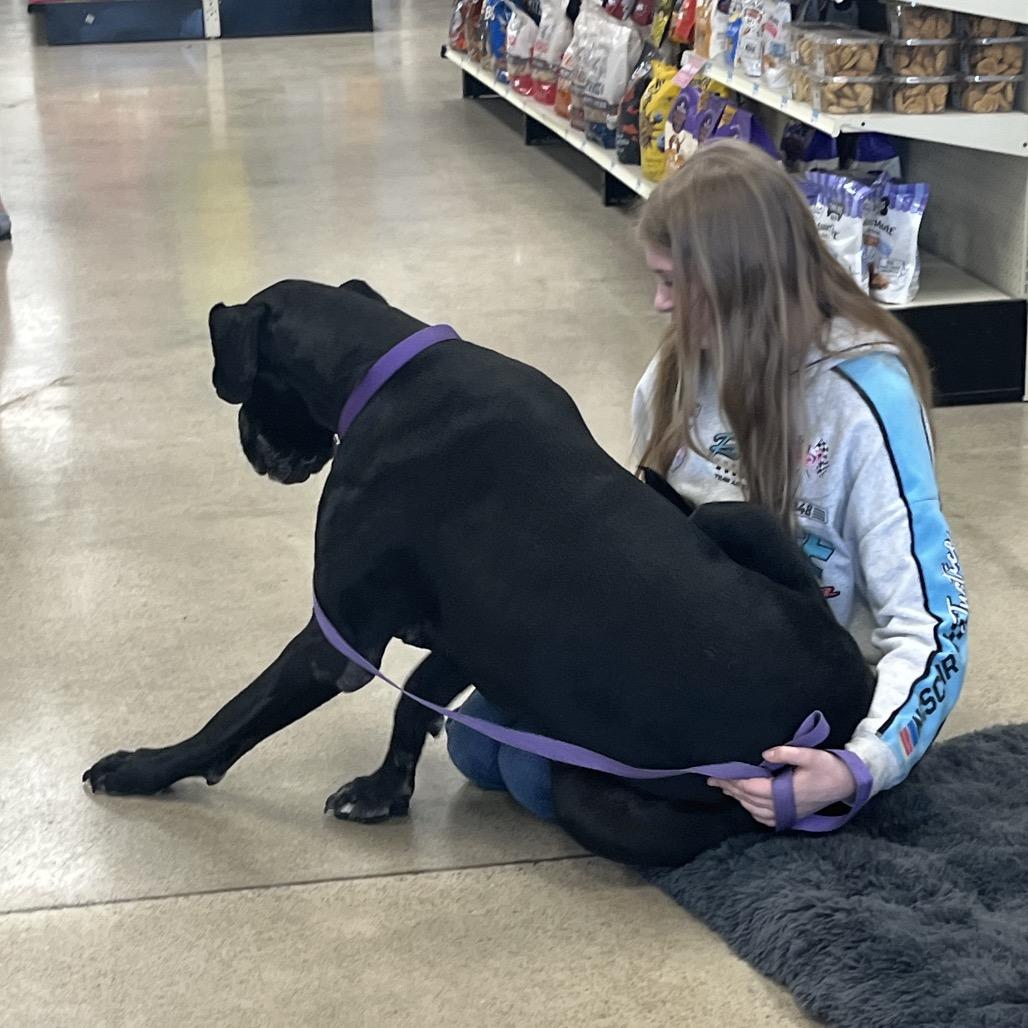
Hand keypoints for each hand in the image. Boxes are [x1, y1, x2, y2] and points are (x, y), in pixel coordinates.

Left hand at [707, 747, 857, 827]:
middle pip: (750, 800)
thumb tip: (765, 754)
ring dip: (740, 800)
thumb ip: (787, 753)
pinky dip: (753, 811)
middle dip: (731, 790)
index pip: (752, 788)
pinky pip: (766, 818)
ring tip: (726, 788)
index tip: (717, 776)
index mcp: (787, 792)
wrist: (849, 783)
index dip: (733, 782)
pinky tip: (747, 803)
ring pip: (756, 811)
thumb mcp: (810, 755)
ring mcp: (789, 813)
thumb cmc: (829, 767)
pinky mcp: (793, 815)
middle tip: (714, 780)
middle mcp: (785, 806)